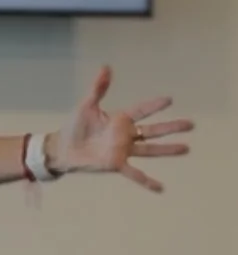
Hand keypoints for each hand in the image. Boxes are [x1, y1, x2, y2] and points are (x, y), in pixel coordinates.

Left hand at [48, 65, 192, 191]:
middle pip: (153, 130)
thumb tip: (106, 67)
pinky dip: (146, 181)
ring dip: (168, 150)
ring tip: (186, 148)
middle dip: (171, 127)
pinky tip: (161, 188)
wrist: (63, 148)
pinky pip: (134, 174)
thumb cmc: (75, 126)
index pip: (142, 111)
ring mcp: (123, 150)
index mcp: (120, 119)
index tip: (169, 99)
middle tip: (191, 124)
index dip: (154, 105)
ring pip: (150, 150)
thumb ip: (98, 88)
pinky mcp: (116, 164)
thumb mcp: (87, 105)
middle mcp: (125, 135)